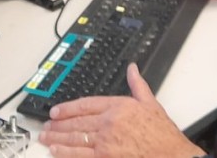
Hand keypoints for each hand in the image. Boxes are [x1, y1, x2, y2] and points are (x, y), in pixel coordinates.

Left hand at [40, 64, 202, 157]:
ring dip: (58, 137)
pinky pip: (80, 155)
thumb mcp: (150, 103)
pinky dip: (66, 153)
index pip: (86, 104)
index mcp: (118, 107)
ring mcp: (105, 142)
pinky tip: (56, 151)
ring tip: (46, 136)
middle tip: (46, 125)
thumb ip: (137, 85)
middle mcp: (108, 123)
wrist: (171, 155)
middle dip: (59, 124)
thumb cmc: (162, 134)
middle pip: (77, 122)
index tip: (56, 110)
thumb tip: (133, 69)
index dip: (68, 108)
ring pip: (75, 138)